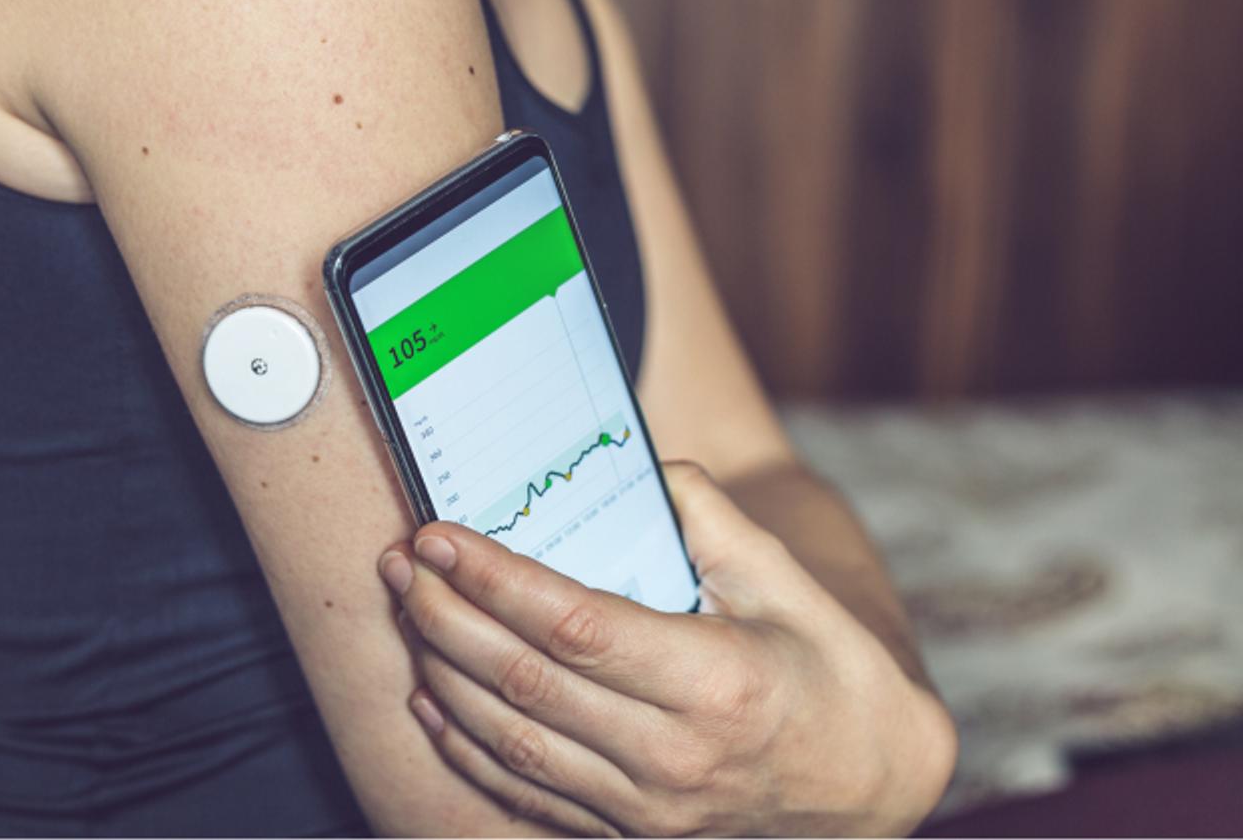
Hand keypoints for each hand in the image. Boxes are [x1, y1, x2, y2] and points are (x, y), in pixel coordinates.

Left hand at [377, 462, 955, 836]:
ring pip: (509, 739)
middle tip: (402, 562)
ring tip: (407, 610)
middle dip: (446, 614)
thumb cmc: (830, 672)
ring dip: (442, 669)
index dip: (494, 579)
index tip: (441, 535)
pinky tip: (431, 695)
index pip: (573, 625)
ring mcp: (646, 807)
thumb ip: (711, 519)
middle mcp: (672, 755)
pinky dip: (465, 744)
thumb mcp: (789, 583)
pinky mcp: (628, 832)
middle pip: (524, 681)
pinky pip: (524, 792)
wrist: (869, 789)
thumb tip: (641, 468)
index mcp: (714, 682)